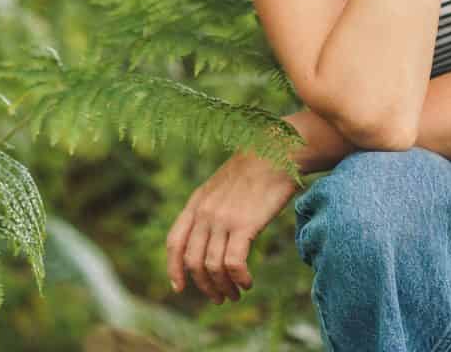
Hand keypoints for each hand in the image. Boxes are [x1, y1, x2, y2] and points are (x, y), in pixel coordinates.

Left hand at [166, 150, 300, 303]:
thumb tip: (210, 235)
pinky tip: (248, 282)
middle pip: (192, 261)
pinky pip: (233, 264)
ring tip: (236, 293)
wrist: (276, 152)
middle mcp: (204, 212)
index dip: (173, 268)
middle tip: (219, 298)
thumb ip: (211, 207)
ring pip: (212, 267)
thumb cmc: (255, 169)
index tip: (179, 287)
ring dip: (223, 287)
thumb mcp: (221, 186)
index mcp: (196, 203)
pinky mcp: (244, 225)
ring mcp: (222, 219)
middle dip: (204, 286)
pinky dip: (239, 279)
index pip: (174, 242)